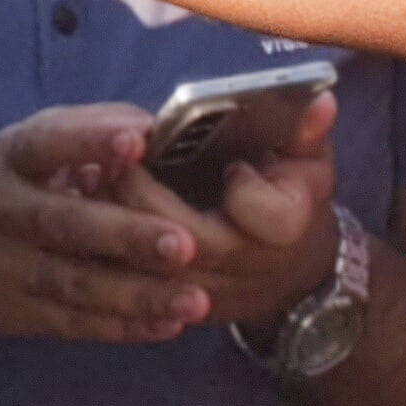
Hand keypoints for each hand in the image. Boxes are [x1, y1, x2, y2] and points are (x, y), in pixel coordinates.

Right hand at [0, 108, 221, 347]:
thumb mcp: (23, 147)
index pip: (46, 143)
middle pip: (67, 225)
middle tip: (186, 243)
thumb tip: (155, 127)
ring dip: (139, 296)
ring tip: (195, 301)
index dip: (90, 141)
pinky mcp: (17, 315)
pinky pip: (75, 323)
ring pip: (77, 285)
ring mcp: (9, 270)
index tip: (138, 141)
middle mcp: (6, 213)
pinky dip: (122, 327)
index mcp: (10, 160)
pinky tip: (168, 326)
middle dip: (127, 235)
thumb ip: (86, 131)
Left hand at [99, 89, 341, 329]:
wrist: (289, 272)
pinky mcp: (174, 305)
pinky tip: (87, 209)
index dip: (245, 191)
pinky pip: (131, 285)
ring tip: (88, 178)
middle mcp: (246, 269)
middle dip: (147, 198)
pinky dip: (104, 250)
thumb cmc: (294, 200)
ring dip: (115, 224)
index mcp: (288, 230)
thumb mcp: (310, 162)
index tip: (232, 164)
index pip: (266, 217)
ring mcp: (209, 294)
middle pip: (189, 243)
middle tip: (117, 158)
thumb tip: (318, 100)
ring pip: (151, 270)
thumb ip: (306, 131)